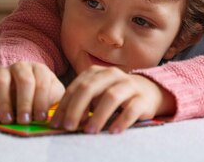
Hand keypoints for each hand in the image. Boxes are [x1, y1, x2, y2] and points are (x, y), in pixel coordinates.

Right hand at [0, 61, 64, 124]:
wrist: (27, 81)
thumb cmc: (42, 91)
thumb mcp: (53, 92)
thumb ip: (55, 97)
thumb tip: (55, 110)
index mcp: (38, 69)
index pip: (41, 83)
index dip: (41, 100)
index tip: (40, 117)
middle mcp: (21, 67)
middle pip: (24, 81)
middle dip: (25, 102)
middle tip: (24, 120)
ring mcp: (4, 72)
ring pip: (1, 81)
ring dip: (4, 101)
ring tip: (6, 118)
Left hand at [50, 66, 174, 133]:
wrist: (148, 91)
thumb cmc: (115, 95)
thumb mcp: (97, 94)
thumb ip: (81, 103)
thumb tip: (62, 121)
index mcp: (97, 72)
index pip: (76, 87)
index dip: (64, 105)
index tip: (56, 123)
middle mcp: (112, 75)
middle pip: (90, 88)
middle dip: (76, 109)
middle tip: (69, 127)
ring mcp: (129, 85)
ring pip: (111, 97)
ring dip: (98, 115)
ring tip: (89, 131)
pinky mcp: (142, 98)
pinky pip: (131, 109)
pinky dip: (121, 120)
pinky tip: (112, 131)